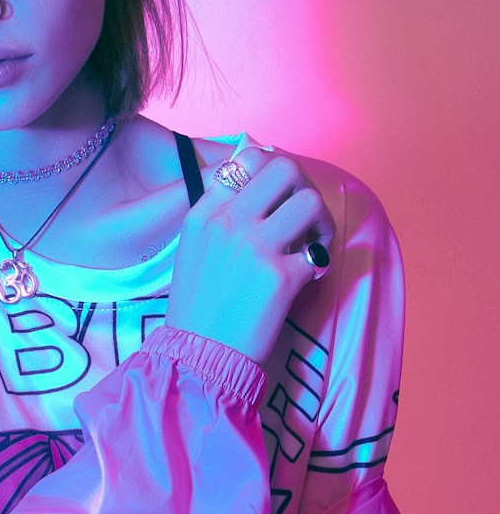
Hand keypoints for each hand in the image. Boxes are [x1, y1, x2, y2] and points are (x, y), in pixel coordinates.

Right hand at [166, 148, 335, 363]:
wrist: (198, 354)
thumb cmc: (196, 306)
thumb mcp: (193, 249)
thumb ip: (220, 217)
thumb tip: (260, 193)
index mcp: (204, 213)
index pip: (247, 159)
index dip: (274, 172)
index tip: (280, 196)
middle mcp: (228, 222)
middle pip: (285, 168)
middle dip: (304, 187)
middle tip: (305, 216)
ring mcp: (254, 247)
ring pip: (310, 202)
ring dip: (321, 222)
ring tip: (312, 244)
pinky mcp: (280, 277)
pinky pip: (316, 254)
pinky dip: (317, 266)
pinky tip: (306, 277)